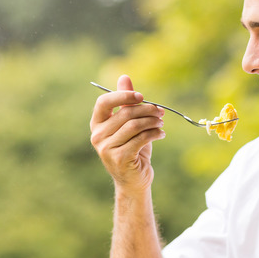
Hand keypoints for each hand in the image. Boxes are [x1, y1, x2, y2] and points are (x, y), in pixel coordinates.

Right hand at [89, 75, 165, 190]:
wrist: (134, 181)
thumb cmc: (132, 149)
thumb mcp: (129, 124)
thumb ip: (125, 102)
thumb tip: (124, 77)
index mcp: (96, 124)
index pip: (104, 102)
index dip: (123, 96)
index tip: (141, 96)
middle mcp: (97, 136)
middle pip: (124, 114)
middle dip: (146, 110)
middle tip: (161, 112)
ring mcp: (106, 149)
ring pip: (134, 126)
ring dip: (152, 122)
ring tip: (161, 123)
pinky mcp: (120, 158)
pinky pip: (141, 139)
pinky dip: (154, 134)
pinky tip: (161, 134)